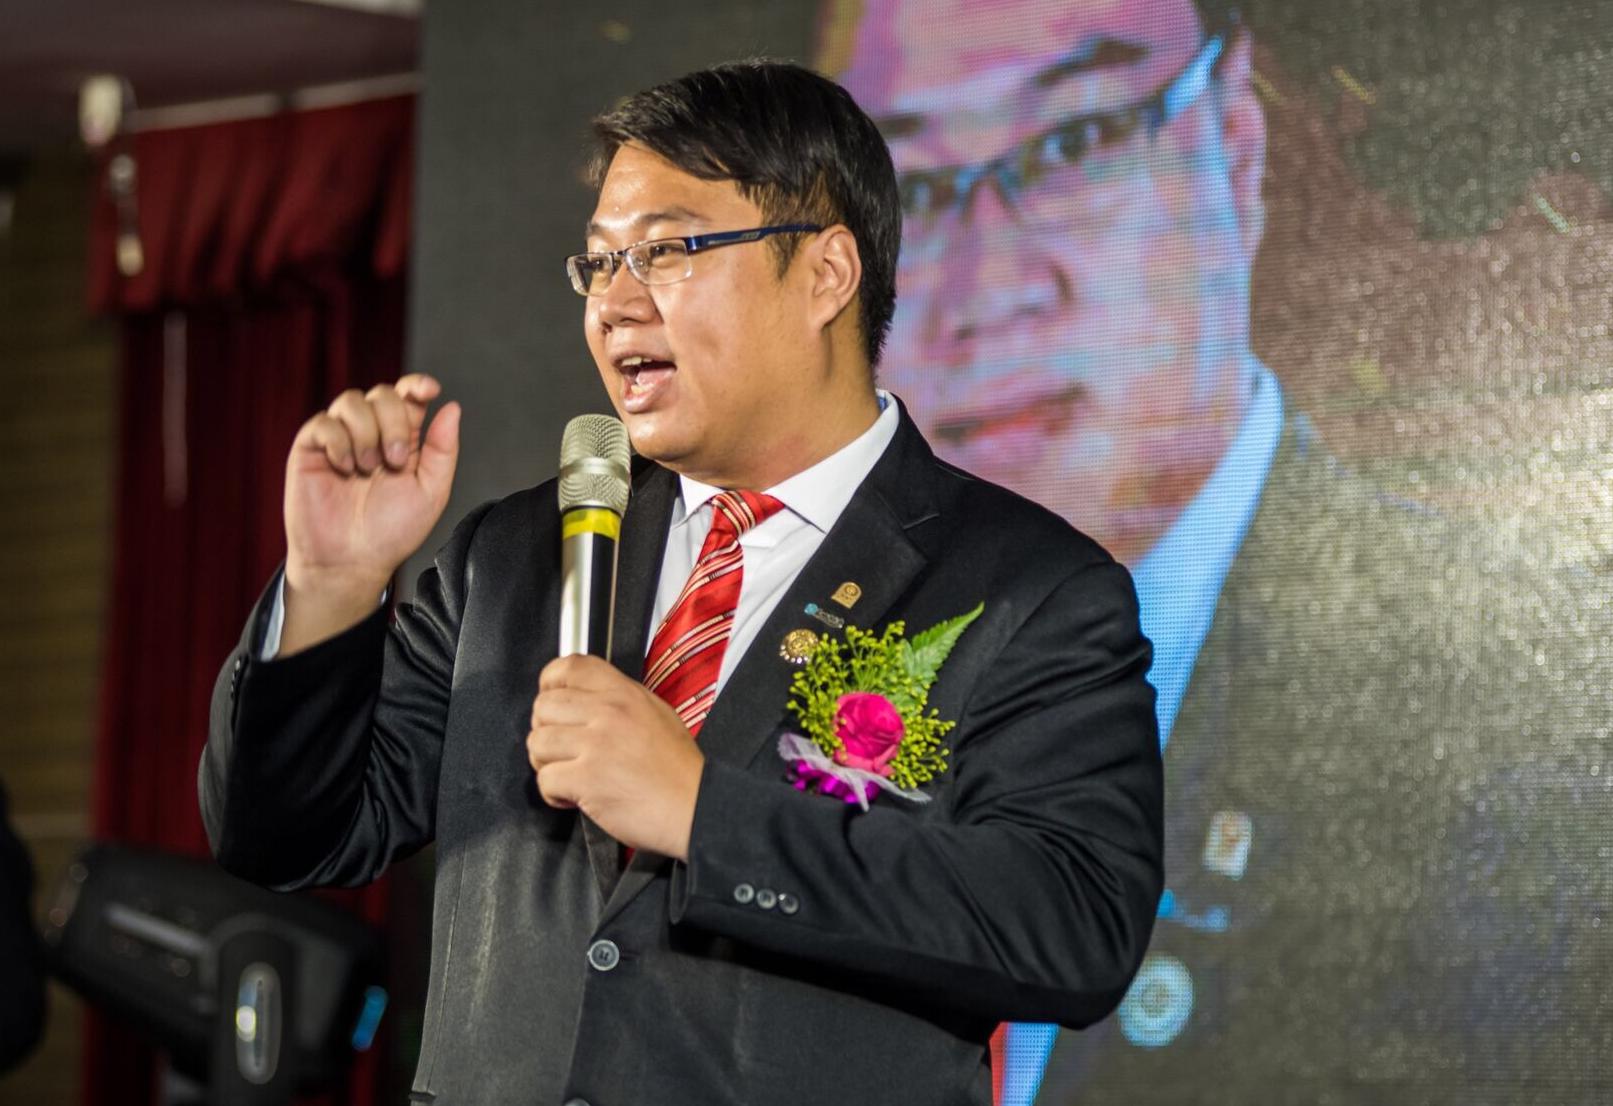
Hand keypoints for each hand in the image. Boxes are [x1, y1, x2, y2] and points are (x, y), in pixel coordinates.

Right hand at [281, 374, 460, 652]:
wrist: (351, 561)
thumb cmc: (392, 532)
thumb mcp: (430, 492)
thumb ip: (442, 450)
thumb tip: (452, 407)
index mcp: (402, 438)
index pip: (409, 395)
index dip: (417, 384)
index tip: (429, 390)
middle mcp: (371, 432)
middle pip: (383, 394)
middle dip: (392, 422)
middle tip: (394, 462)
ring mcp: (340, 438)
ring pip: (351, 401)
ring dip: (366, 433)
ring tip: (368, 469)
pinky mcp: (311, 448)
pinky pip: (323, 423)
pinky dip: (339, 442)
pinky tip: (345, 469)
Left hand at [527, 655, 704, 860]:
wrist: (696, 807)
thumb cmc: (680, 771)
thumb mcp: (657, 715)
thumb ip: (620, 702)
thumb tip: (586, 703)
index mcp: (626, 694)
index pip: (571, 668)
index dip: (550, 684)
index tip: (550, 699)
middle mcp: (608, 712)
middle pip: (544, 706)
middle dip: (545, 730)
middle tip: (562, 750)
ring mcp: (596, 745)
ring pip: (538, 742)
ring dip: (546, 763)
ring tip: (568, 774)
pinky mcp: (587, 779)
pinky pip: (545, 779)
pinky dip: (553, 793)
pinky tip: (574, 797)